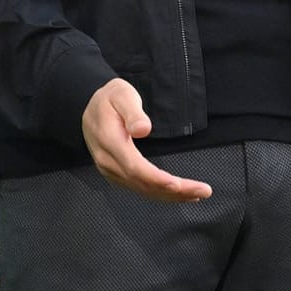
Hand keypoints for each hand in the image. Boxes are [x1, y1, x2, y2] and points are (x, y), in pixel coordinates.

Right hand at [81, 79, 210, 202]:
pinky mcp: (117, 174)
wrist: (88, 107)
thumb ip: (133, 112)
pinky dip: (160, 194)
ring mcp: (110, 171)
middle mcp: (108, 162)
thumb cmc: (109, 99)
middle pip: (142, 183)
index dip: (157, 179)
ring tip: (197, 194)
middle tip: (203, 190)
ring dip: (170, 196)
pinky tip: (178, 194)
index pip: (134, 167)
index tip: (178, 184)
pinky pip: (139, 188)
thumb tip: (143, 129)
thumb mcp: (121, 95)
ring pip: (142, 190)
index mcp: (109, 142)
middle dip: (174, 191)